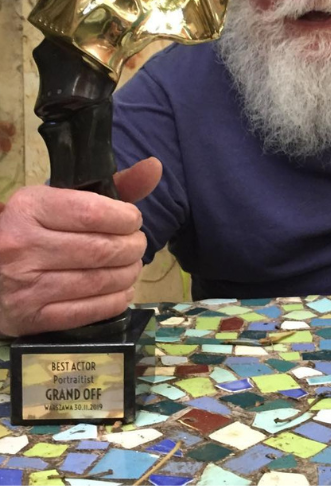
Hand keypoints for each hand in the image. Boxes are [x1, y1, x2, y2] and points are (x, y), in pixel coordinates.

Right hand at [0, 158, 161, 336]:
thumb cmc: (30, 230)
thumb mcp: (58, 201)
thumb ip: (109, 188)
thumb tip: (154, 167)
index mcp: (28, 209)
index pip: (94, 213)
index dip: (126, 218)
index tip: (132, 221)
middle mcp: (21, 247)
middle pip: (102, 250)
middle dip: (132, 247)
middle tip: (135, 245)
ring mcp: (24, 286)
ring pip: (100, 281)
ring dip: (129, 274)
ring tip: (129, 266)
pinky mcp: (30, 317)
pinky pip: (90, 312)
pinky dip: (116, 300)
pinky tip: (120, 290)